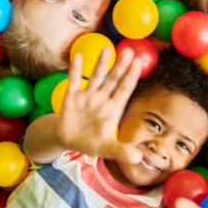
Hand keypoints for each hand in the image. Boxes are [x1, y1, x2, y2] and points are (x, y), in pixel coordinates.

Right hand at [55, 47, 142, 163]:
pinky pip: (73, 82)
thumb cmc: (92, 142)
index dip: (131, 76)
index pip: (124, 90)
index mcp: (113, 109)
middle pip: (113, 80)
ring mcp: (87, 97)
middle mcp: (102, 99)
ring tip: (107, 49)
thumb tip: (136, 158)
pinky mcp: (71, 98)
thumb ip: (121, 151)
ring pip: (95, 77)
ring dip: (101, 64)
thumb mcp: (107, 148)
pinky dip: (76, 70)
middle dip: (120, 66)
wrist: (69, 141)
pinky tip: (78, 56)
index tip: (139, 62)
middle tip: (129, 50)